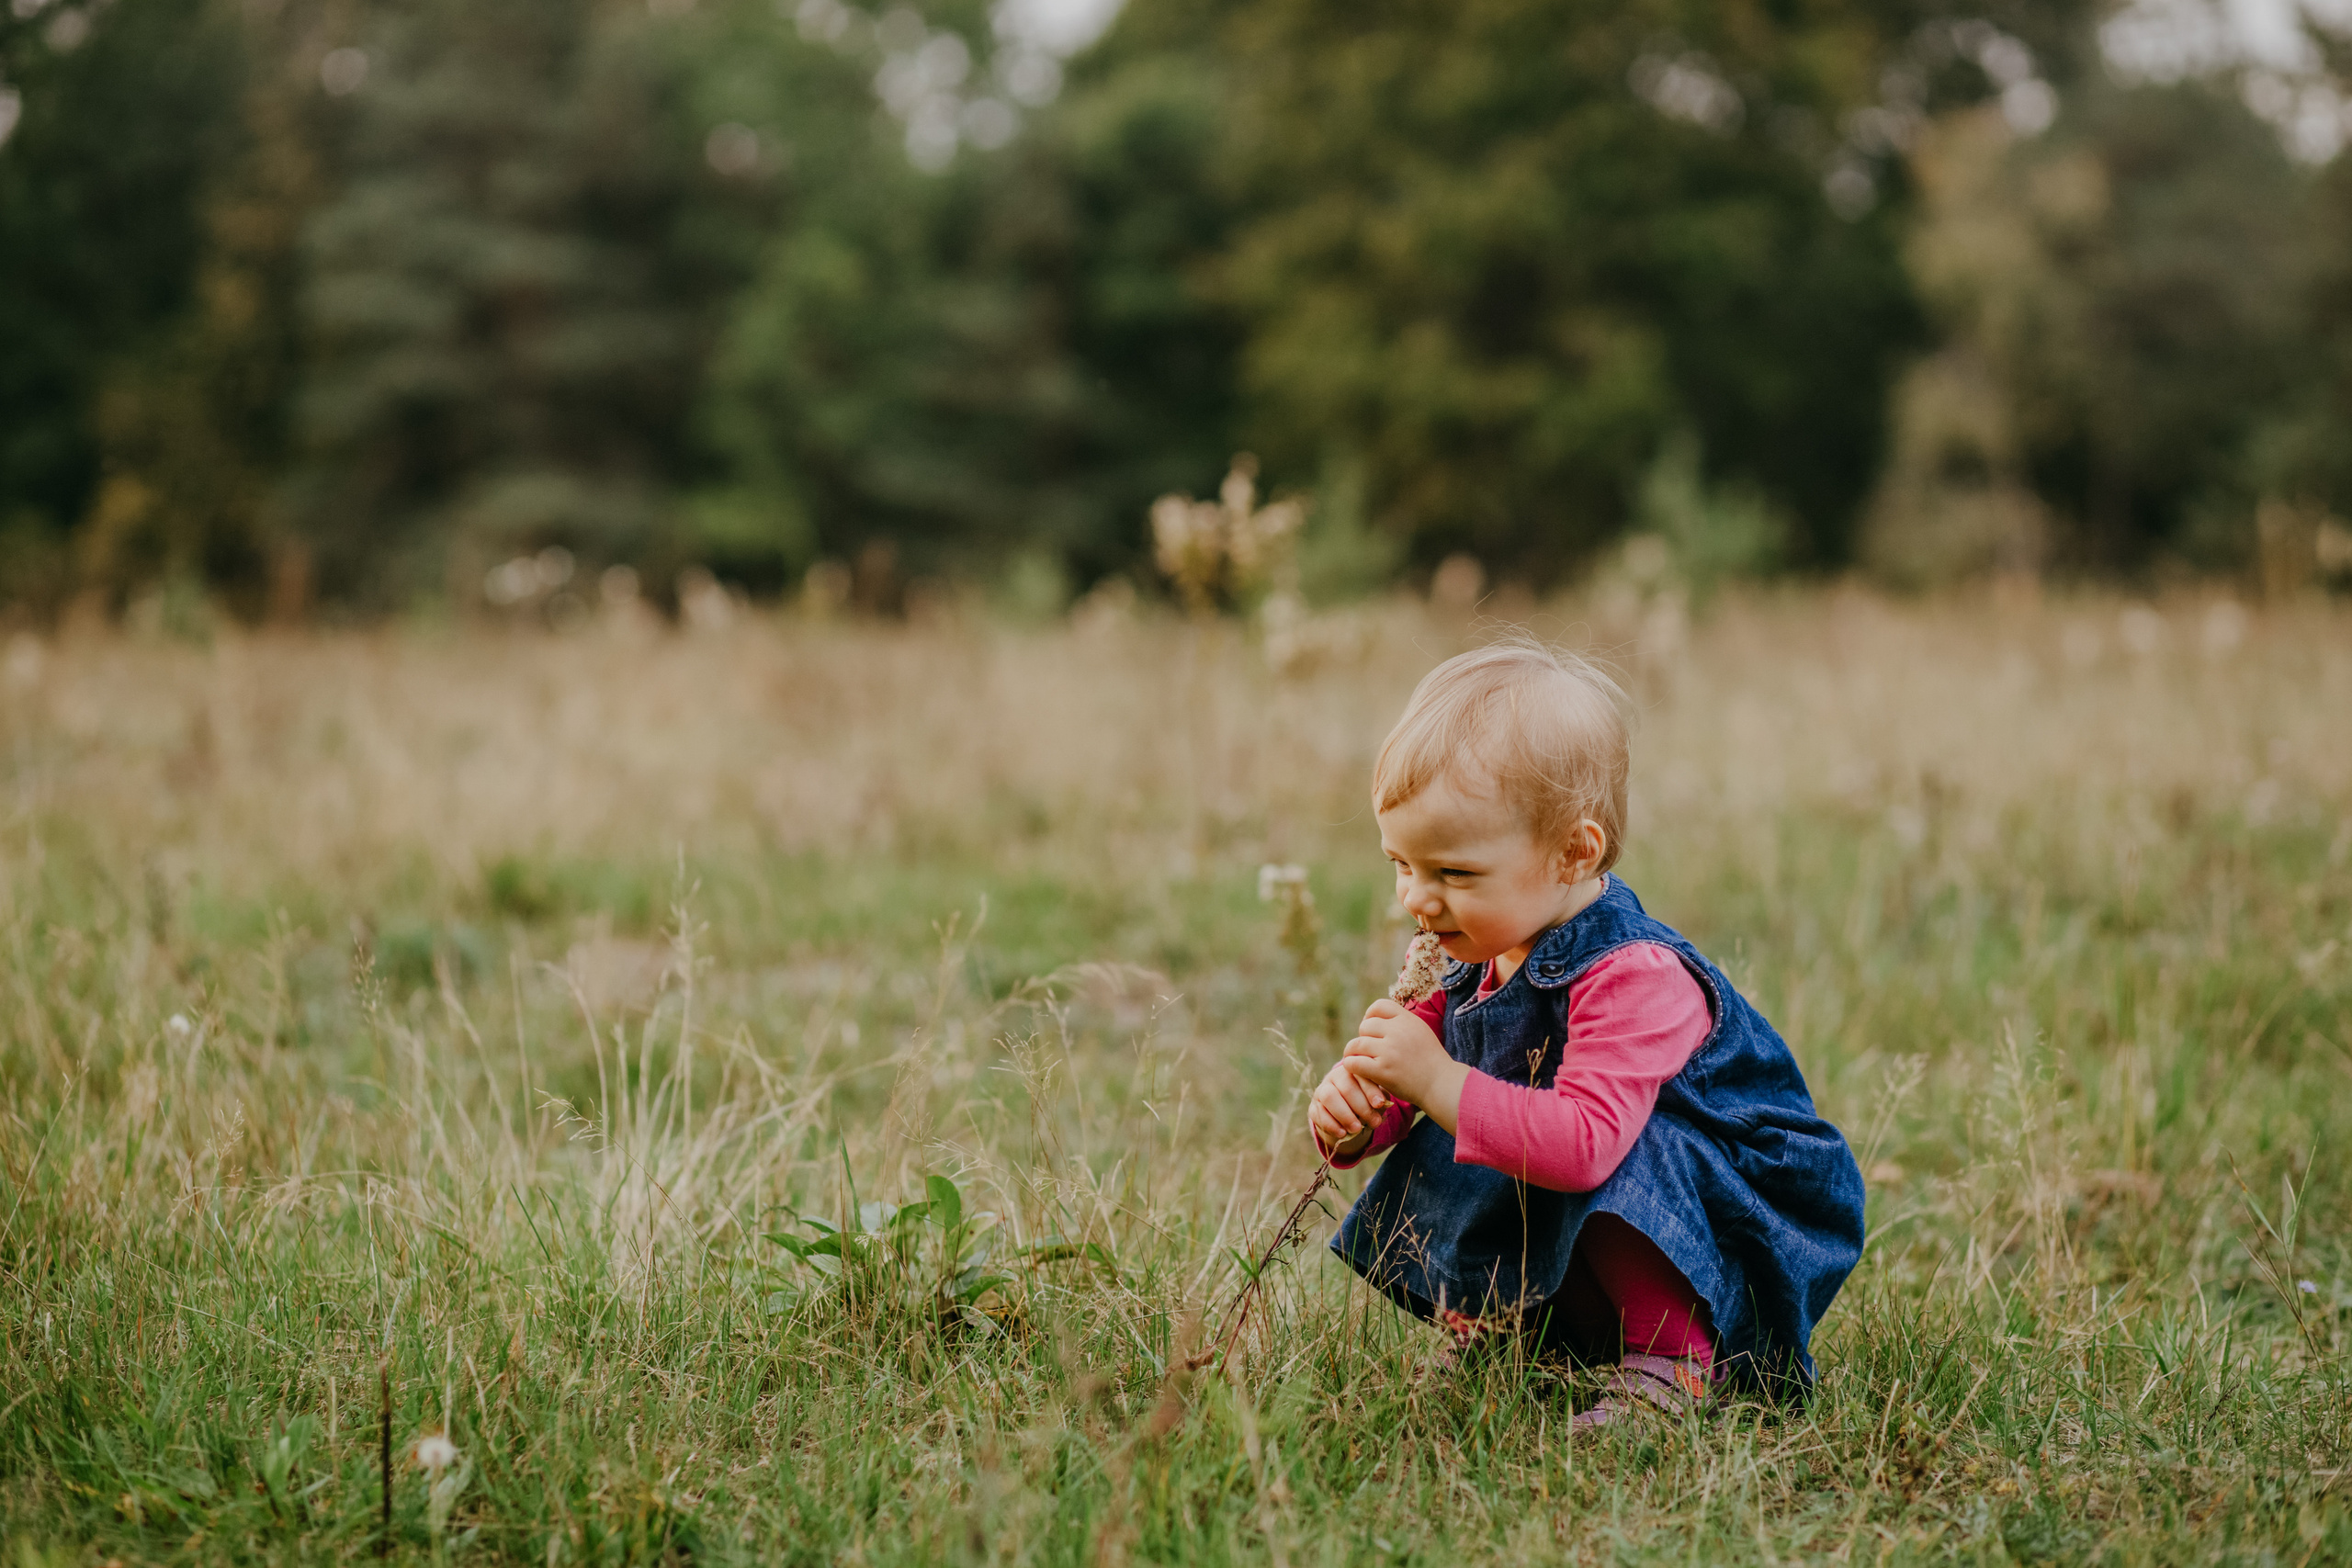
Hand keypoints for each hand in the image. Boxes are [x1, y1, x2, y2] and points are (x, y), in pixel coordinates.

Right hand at [1309, 1059, 1389, 1156]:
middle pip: (1346, 1088)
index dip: (1370, 1090)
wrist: (1347, 1114)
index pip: (1361, 1076)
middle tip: (1374, 1122)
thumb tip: (1381, 1105)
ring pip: (1330, 1097)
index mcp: (1352, 1070)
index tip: (1380, 1104)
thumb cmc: (1365, 1102)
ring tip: (1357, 1129)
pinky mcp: (1313, 1106)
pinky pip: (1319, 1113)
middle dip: (1361, 1107)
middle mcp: (1335, 1077)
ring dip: (1345, 1115)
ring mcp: (1321, 1091)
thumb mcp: (1374, 1099)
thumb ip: (1378, 1100)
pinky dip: (1331, 1125)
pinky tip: (1342, 1133)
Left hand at [1344, 998, 1470, 1136]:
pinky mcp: (1382, 1070)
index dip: (1370, 1016)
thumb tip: (1375, 1017)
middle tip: (1369, 1051)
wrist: (1442, 1085)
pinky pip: (1354, 1062)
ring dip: (1353, 1053)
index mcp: (1408, 1020)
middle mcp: (1398, 1031)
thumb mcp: (1420, 1032)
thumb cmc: (1430, 1062)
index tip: (1371, 1029)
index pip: (1379, 1006)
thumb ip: (1401, 1023)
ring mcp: (1389, 1050)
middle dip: (1364, 1038)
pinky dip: (1351, 1065)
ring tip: (1358, 1060)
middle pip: (1365, 1026)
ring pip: (1356, 1044)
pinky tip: (1357, 1070)